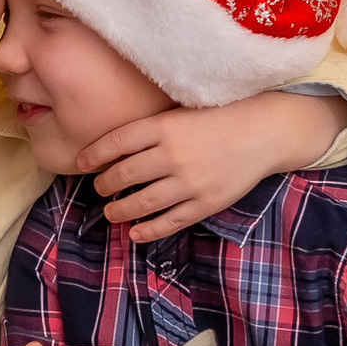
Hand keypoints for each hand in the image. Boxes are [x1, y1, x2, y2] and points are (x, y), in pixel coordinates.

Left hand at [73, 91, 346, 241]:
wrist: (265, 131)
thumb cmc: (219, 118)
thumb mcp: (181, 112)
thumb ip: (151, 129)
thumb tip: (113, 149)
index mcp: (165, 126)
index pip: (117, 142)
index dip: (94, 155)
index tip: (81, 163)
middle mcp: (174, 155)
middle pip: (124, 174)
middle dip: (105, 184)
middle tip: (99, 187)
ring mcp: (190, 182)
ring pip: (142, 202)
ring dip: (120, 209)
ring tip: (111, 212)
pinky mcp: (206, 202)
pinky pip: (170, 221)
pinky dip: (149, 230)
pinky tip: (135, 232)